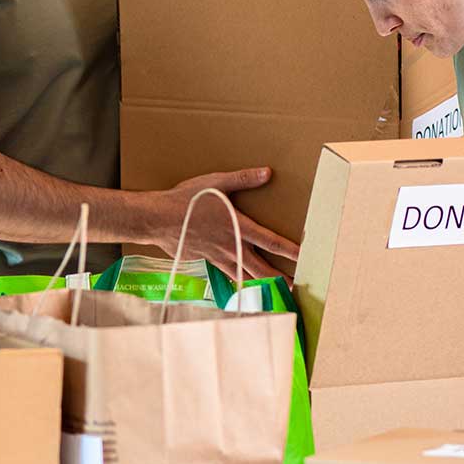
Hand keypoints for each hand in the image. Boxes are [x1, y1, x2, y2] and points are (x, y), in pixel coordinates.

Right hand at [153, 168, 300, 278]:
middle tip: (297, 288)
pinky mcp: (204, 261)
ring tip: (274, 291)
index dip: (291, 251)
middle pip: (262, 268)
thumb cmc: (185, 199)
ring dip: (261, 284)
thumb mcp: (215, 183)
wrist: (157, 219)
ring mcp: (217, 257)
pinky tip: (240, 283)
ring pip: (244, 276)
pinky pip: (224, 273)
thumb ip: (243, 179)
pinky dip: (236, 280)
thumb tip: (267, 172)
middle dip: (281, 279)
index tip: (306, 258)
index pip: (271, 242)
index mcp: (238, 227)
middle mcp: (231, 246)